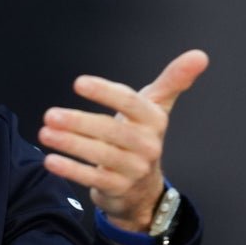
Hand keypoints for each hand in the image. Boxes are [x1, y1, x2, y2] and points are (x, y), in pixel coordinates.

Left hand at [38, 50, 208, 231]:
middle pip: (112, 131)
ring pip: (101, 156)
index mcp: (154, 120)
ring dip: (71, 144)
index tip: (78, 83)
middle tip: (51, 115)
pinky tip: (51, 160)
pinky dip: (71, 170)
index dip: (105, 92)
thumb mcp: (157, 107)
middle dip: (79, 122)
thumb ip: (173, 80)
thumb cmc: (142, 137)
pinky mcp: (118, 189)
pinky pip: (93, 179)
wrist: (143, 188)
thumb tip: (200, 55)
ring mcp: (134, 169)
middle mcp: (147, 145)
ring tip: (45, 133)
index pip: (130, 103)